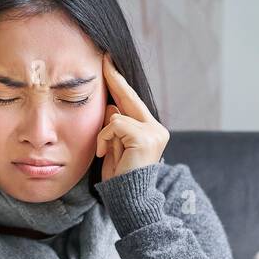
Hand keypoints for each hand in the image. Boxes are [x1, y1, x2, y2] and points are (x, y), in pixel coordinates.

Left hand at [96, 52, 169, 182]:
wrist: (127, 200)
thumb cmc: (119, 178)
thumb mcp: (113, 147)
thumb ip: (114, 127)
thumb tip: (111, 106)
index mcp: (149, 130)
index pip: (131, 101)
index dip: (119, 82)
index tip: (108, 63)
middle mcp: (156, 128)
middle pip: (129, 97)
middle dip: (114, 79)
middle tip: (103, 58)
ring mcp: (154, 132)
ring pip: (117, 115)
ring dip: (104, 134)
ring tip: (103, 152)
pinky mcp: (146, 137)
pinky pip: (114, 125)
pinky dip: (103, 138)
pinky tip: (102, 154)